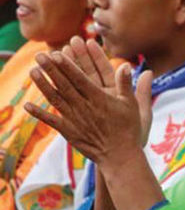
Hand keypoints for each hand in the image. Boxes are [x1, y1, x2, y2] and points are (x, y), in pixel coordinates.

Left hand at [25, 40, 152, 165]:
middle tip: (40, 56)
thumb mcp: (133, 106)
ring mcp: (75, 119)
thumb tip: (126, 65)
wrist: (120, 156)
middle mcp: (85, 107)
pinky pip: (52, 121)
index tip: (57, 53)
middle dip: (52, 69)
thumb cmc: (128, 130)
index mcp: (100, 99)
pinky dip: (39, 113)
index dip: (68, 65)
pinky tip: (27, 105)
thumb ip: (127, 85)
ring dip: (43, 85)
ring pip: (56, 99)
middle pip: (65, 85)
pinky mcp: (69, 132)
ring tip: (32, 71)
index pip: (80, 79)